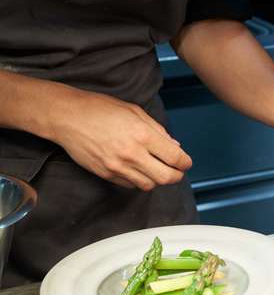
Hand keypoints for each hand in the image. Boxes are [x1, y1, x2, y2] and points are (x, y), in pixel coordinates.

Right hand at [49, 88, 191, 190]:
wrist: (67, 117)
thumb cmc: (101, 109)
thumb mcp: (135, 111)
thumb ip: (158, 130)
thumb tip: (175, 146)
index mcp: (142, 135)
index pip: (175, 158)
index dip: (185, 163)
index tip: (186, 162)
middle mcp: (132, 154)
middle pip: (166, 177)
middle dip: (176, 176)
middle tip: (177, 171)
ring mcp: (118, 167)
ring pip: (149, 185)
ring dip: (157, 179)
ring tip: (157, 169)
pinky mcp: (107, 174)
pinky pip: (131, 185)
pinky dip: (139, 180)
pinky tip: (139, 170)